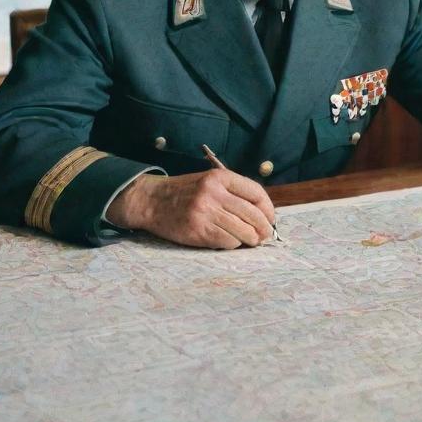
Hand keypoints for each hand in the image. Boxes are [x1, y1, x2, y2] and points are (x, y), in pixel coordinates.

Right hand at [106, 169, 276, 248]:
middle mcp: (214, 193)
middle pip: (253, 214)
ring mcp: (205, 212)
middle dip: (264, 228)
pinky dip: (233, 244)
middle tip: (264, 236)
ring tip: (250, 241)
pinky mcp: (197, 231)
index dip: (268, 208)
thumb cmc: (185, 192)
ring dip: (250, 239)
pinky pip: (227, 242)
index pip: (256, 192)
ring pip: (243, 231)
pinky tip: (229, 241)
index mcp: (219, 177)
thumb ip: (233, 192)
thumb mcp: (209, 182)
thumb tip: (262, 214)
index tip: (270, 219)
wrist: (151, 201)